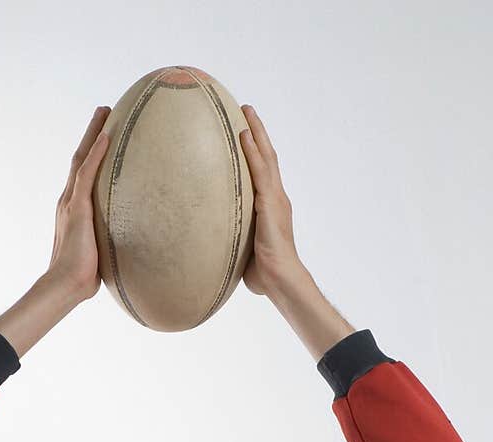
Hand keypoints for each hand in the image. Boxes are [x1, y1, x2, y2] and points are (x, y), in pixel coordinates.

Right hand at [48, 107, 110, 301]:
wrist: (66, 284)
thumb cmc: (82, 277)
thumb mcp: (100, 252)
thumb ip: (110, 241)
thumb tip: (131, 245)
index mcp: (73, 210)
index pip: (82, 175)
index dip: (92, 154)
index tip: (103, 135)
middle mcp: (68, 201)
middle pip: (80, 158)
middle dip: (91, 134)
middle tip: (104, 112)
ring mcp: (71, 202)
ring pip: (81, 159)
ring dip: (93, 134)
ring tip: (105, 112)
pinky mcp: (76, 208)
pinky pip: (86, 174)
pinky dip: (95, 154)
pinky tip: (106, 136)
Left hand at [239, 105, 305, 298]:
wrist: (280, 280)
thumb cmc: (263, 274)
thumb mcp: (244, 250)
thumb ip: (233, 241)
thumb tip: (211, 245)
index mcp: (271, 208)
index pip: (264, 173)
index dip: (256, 153)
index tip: (245, 134)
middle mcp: (276, 198)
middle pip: (267, 157)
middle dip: (258, 133)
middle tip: (246, 110)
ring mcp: (275, 199)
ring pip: (266, 157)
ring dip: (256, 132)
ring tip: (246, 111)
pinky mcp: (270, 204)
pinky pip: (260, 172)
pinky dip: (252, 152)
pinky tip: (243, 136)